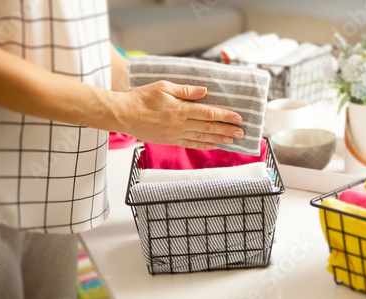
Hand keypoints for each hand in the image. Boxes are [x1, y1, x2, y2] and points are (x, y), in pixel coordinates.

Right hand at [116, 80, 243, 148]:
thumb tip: (205, 91)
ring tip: (232, 140)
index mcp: (181, 109)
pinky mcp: (170, 140)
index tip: (238, 118)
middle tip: (241, 132)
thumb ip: (186, 90)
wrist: (124, 115)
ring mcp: (175, 134)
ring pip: (202, 137)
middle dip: (227, 130)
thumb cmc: (142, 98)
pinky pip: (190, 144)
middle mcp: (180, 124)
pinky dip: (203, 145)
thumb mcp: (164, 87)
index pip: (209, 113)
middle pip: (209, 127)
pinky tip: (213, 145)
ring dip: (218, 139)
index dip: (225, 116)